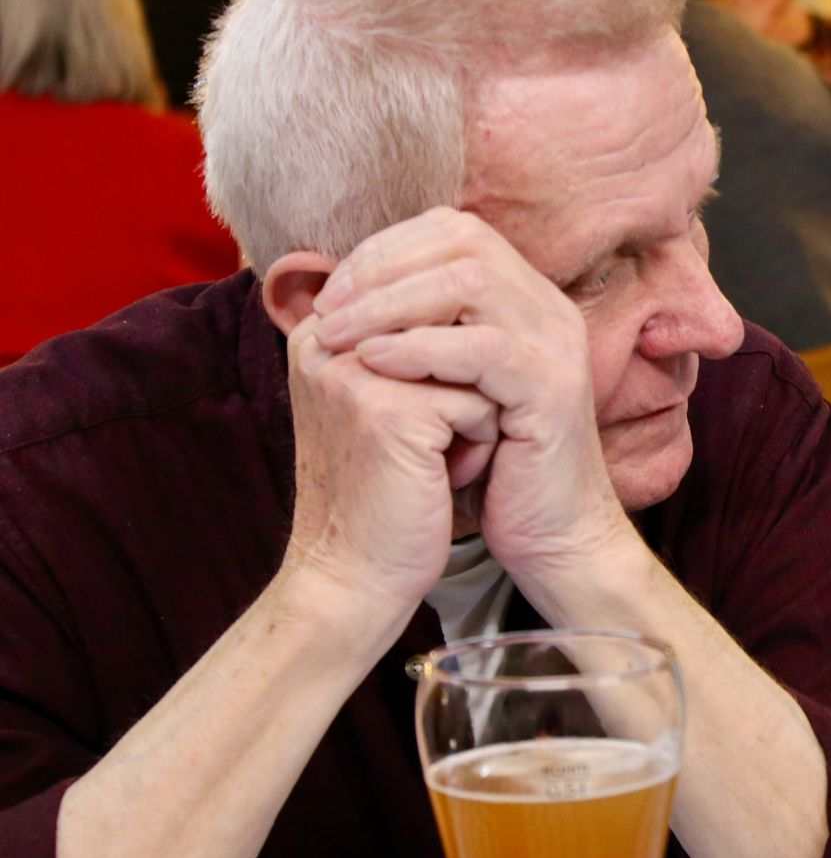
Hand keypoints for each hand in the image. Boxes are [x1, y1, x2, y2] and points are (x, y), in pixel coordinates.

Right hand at [280, 313, 499, 637]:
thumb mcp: (390, 399)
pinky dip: (479, 444)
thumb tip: (474, 280)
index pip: (426, 295)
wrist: (359, 577)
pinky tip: (438, 480)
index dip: (455, 358)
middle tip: (433, 442)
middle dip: (466, 382)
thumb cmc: (389, 489)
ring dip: (475, 412)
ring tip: (434, 458)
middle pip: (453, 322)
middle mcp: (326, 339)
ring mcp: (352, 371)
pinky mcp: (386, 411)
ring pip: (473, 358)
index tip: (422, 416)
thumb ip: (411, 339)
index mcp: (322, 330)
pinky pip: (480, 402)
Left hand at [307, 208, 634, 601]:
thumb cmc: (492, 467)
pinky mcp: (552, 390)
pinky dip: (421, 348)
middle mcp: (549, 311)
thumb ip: (415, 333)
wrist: (552, 536)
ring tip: (337, 335)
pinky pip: (484, 346)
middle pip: (463, 242)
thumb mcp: (446, 387)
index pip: (455, 231)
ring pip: (472, 282)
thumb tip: (332, 296)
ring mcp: (557, 347)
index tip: (332, 292)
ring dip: (390, 301)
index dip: (387, 248)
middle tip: (326, 310)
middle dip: (382, 267)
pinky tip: (374, 363)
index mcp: (526, 301)